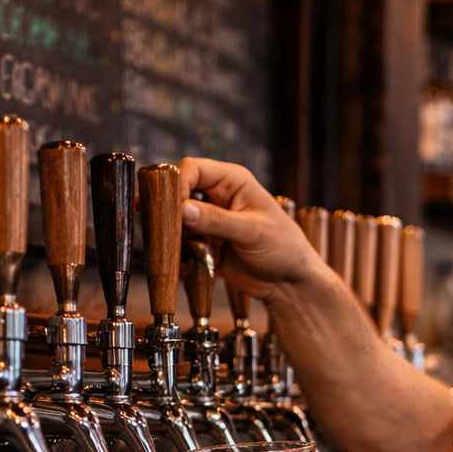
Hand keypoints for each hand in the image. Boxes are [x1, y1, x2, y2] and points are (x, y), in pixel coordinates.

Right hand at [176, 158, 319, 300]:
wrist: (290, 282)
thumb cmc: (283, 247)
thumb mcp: (253, 232)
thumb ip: (217, 220)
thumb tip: (182, 210)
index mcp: (232, 182)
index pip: (194, 169)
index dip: (178, 183)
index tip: (173, 207)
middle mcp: (217, 197)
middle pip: (179, 192)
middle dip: (169, 209)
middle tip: (162, 226)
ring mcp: (209, 221)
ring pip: (176, 220)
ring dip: (173, 234)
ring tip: (175, 249)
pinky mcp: (205, 244)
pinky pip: (182, 244)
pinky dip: (179, 253)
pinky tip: (185, 264)